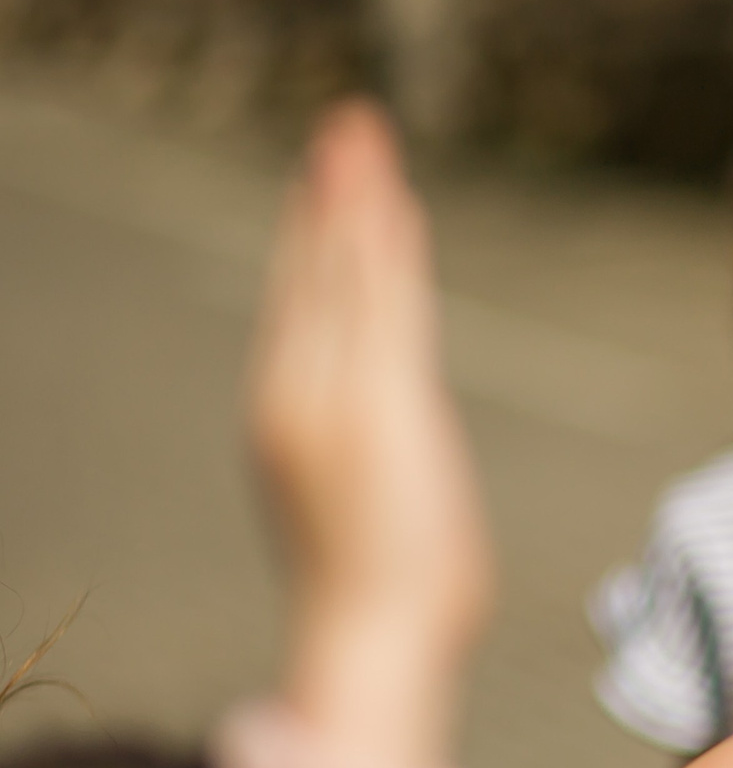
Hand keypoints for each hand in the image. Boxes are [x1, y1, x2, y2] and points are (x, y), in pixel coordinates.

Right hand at [251, 101, 489, 767]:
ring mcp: (335, 397)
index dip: (315, 241)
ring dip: (359, 201)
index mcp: (292, 417)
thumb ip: (380, 464)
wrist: (373, 638)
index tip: (331, 189)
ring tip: (365, 134)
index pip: (304, 308)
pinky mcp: (381, 404)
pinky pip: (385, 307)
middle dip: (332, 198)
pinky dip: (388, 252)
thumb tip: (404, 467)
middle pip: (316, 274)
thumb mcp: (377, 512)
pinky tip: (396, 205)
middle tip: (349, 129)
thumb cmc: (386, 604)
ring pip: (346, 276)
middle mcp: (300, 395)